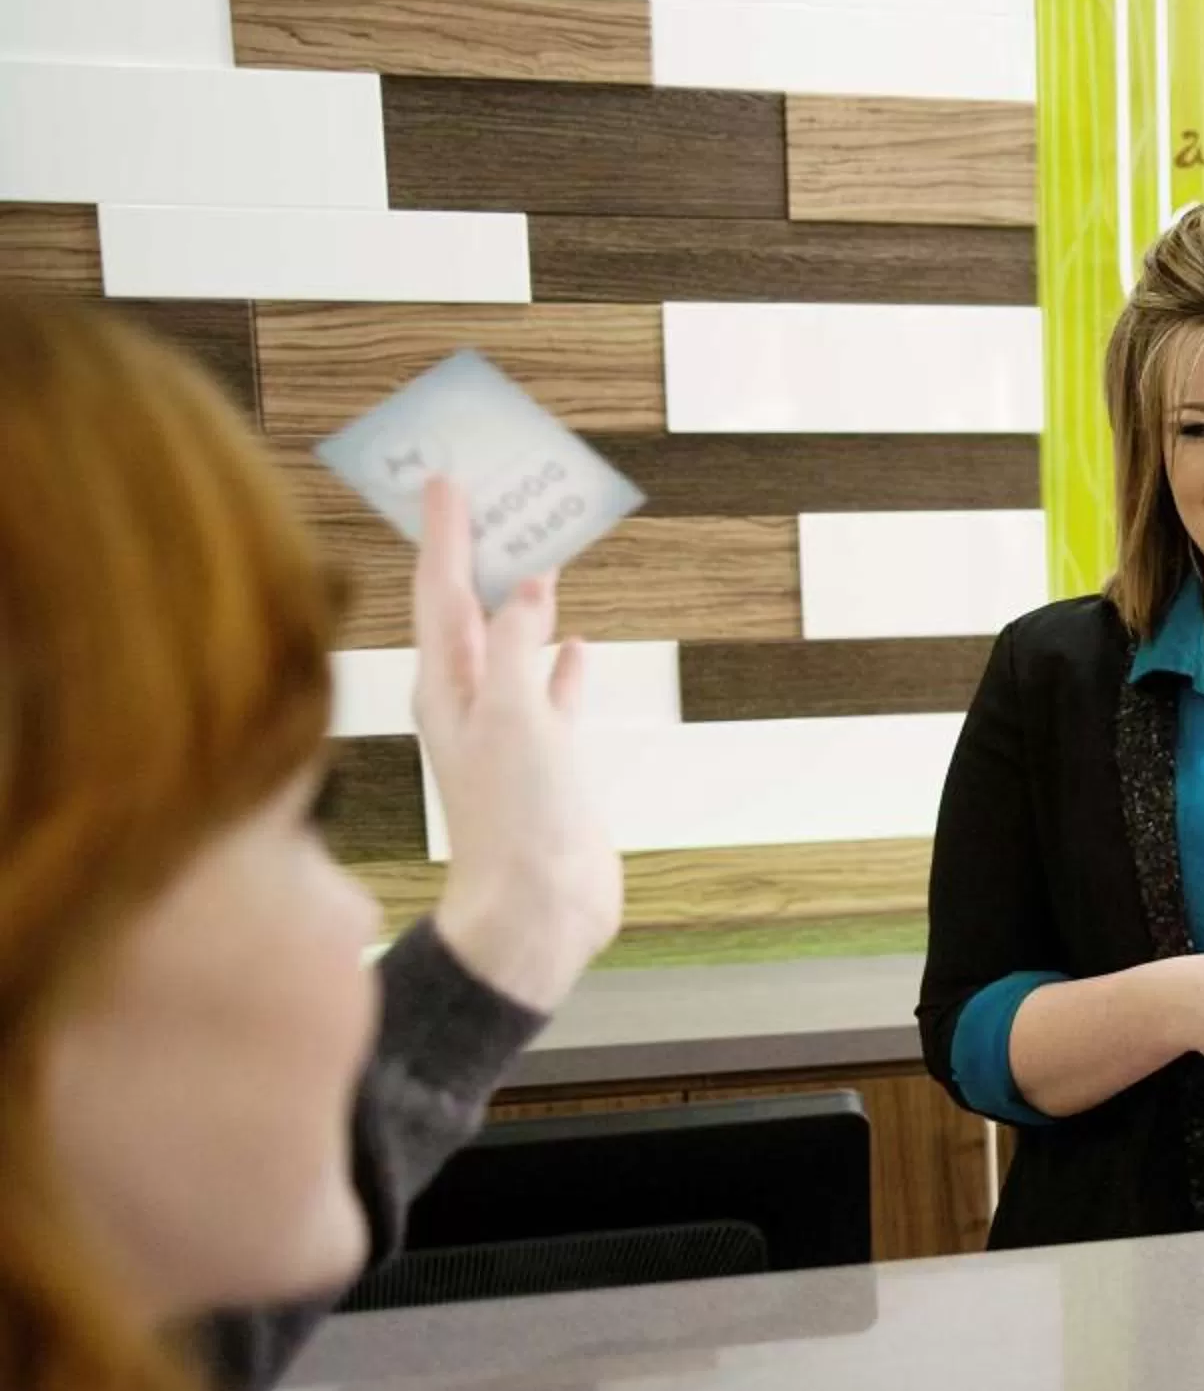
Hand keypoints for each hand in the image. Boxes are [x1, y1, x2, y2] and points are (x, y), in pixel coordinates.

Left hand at [411, 477, 622, 1013]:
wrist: (536, 912)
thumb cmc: (517, 820)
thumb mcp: (514, 717)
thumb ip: (517, 646)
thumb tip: (526, 589)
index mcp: (447, 686)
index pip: (441, 590)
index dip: (445, 533)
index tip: (445, 478)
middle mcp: (469, 702)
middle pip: (472, 609)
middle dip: (480, 554)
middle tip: (493, 495)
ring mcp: (508, 732)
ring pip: (515, 646)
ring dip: (526, 601)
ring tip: (541, 553)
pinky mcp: (545, 761)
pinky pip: (551, 694)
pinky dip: (562, 663)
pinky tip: (576, 642)